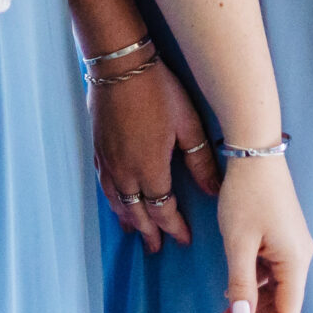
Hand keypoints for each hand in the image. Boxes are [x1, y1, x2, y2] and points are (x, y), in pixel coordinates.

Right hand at [91, 58, 219, 251]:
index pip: (163, 210)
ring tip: (135, 233)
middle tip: (157, 248)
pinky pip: (104, 186)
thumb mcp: (188, 123)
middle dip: (150, 232)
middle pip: (138, 212)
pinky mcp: (98, 149)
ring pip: (118, 202)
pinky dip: (112, 201)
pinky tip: (116, 201)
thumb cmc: (158, 90)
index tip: (184, 240)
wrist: (119, 64)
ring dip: (129, 220)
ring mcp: (108, 162)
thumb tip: (214, 190)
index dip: (175, 228)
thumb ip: (200, 160)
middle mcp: (125, 172)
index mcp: (150, 169)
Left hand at [215, 154, 310, 312]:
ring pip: (275, 286)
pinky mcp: (282, 236)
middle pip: (283, 301)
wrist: (255, 151)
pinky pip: (270, 270)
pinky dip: (252, 283)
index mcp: (295, 260)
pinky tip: (230, 289)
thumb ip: (241, 285)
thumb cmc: (247, 195)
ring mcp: (291, 245)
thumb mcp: (238, 243)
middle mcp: (299, 256)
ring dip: (251, 303)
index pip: (288, 312)